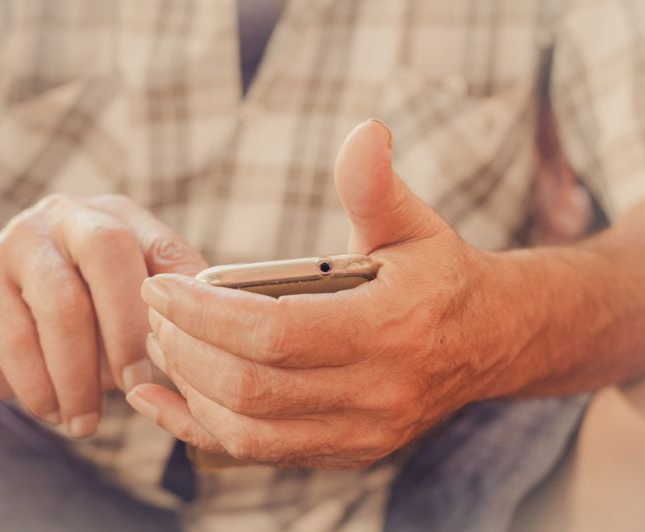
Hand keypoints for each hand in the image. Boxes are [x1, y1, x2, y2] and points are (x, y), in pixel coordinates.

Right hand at [0, 194, 206, 436]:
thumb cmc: (77, 326)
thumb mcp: (125, 319)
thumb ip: (164, 321)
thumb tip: (203, 353)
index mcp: (119, 219)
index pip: (165, 249)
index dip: (182, 305)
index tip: (185, 360)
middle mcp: (68, 215)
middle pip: (109, 252)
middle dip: (129, 328)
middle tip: (138, 385)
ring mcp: (17, 239)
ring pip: (61, 304)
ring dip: (80, 376)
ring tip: (88, 422)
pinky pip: (16, 336)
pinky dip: (40, 386)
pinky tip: (53, 412)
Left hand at [128, 120, 505, 467]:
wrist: (489, 341)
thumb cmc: (439, 276)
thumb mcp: (412, 224)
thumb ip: (376, 185)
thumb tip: (364, 132)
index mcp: (392, 329)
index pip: (276, 333)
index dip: (206, 313)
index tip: (162, 287)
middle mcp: (378, 394)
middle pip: (252, 388)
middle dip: (186, 350)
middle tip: (155, 314)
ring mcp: (363, 434)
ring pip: (248, 432)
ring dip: (189, 390)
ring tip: (163, 345)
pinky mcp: (348, 453)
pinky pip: (260, 454)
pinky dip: (203, 429)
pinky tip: (166, 402)